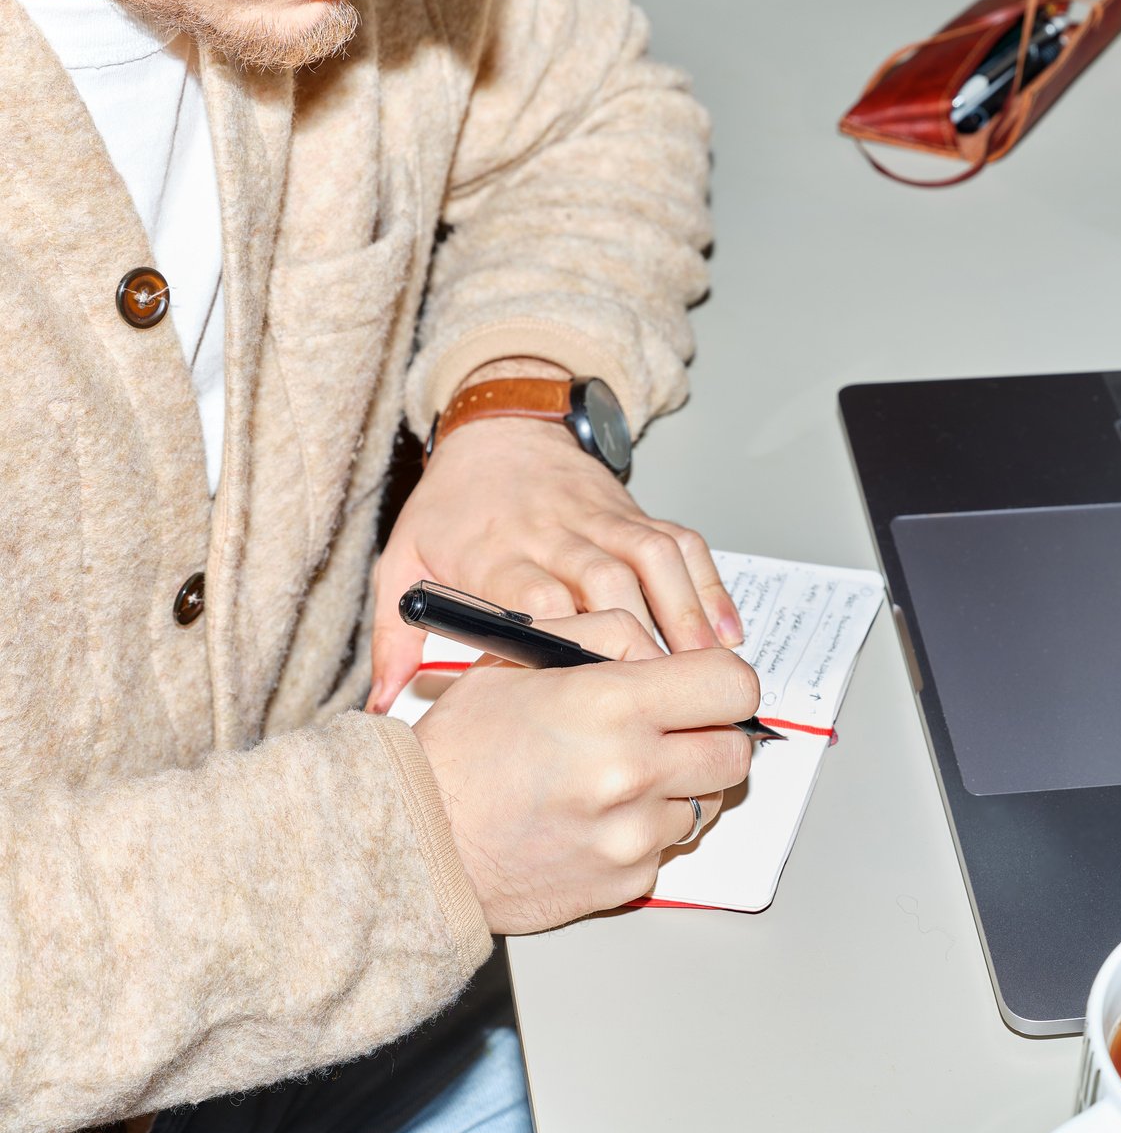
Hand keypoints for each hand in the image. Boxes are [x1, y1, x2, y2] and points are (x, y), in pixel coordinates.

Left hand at [368, 417, 742, 713]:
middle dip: (638, 638)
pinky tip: (726, 631)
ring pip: (652, 561)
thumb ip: (392, 634)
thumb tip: (382, 704)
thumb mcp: (402, 560)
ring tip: (706, 670)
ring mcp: (601, 518)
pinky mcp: (636, 511)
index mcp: (494, 549)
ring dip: (684, 615)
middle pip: (605, 581)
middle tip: (659, 697)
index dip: (567, 642)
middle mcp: (553, 530)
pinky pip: (682, 543)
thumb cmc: (453, 506)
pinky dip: (709, 585)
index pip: (536, 596)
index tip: (587, 691)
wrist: (498, 428)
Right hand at [411, 610, 759, 931]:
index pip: (734, 686)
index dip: (727, 683)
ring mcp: (634, 835)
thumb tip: (665, 651)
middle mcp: (634, 772)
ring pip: (707, 801)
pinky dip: (646, 829)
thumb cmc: (459, 751)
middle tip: (674, 730)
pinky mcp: (627, 882)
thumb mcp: (520, 658)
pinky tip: (597, 815)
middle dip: (713, 735)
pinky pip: (668, 847)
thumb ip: (606, 636)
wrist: (414, 843)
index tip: (709, 687)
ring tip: (619, 774)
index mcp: (614, 705)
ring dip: (679, 785)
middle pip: (736, 751)